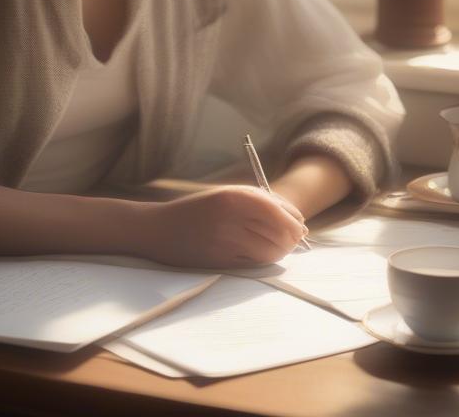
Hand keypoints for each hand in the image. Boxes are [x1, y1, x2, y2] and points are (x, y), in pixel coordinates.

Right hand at [135, 184, 308, 268]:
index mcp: (233, 196)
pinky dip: (263, 260)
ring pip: (271, 252)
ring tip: (274, 245)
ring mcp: (226, 242)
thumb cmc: (197, 210)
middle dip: (291, 239)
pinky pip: (256, 264)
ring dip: (280, 251)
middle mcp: (231, 218)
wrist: (159, 230)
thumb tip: (298, 222)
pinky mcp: (222, 262)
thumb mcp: (226, 195)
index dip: (294, 221)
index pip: (278, 211)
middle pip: (279, 234)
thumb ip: (261, 202)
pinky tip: (256, 252)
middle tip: (290, 239)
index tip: (300, 226)